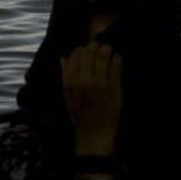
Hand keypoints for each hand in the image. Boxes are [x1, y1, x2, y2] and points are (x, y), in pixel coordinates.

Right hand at [61, 42, 122, 157]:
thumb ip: (65, 75)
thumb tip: (63, 56)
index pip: (76, 54)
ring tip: (109, 50)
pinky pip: (116, 65)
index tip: (88, 50)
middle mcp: (84, 81)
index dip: (83, 49)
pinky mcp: (114, 87)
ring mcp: (99, 83)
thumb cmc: (80, 114)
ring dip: (107, 49)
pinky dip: (117, 58)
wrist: (93, 133)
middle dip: (96, 46)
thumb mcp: (67, 95)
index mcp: (71, 82)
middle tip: (101, 47)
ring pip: (103, 55)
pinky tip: (117, 59)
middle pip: (90, 52)